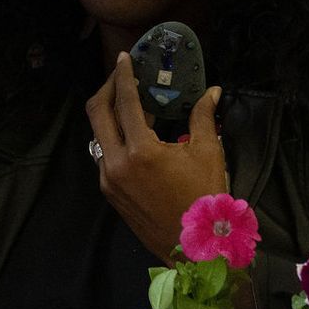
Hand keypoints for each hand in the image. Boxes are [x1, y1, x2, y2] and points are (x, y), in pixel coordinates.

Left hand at [86, 55, 227, 262]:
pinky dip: (115, 136)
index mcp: (139, 151)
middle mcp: (115, 163)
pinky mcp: (109, 192)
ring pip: (98, 134)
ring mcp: (108, 179)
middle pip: (98, 112)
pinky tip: (134, 132)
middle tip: (123, 74)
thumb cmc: (204, 199)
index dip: (124, 75)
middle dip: (109, 87)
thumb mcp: (207, 153)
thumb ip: (203, 117)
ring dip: (110, 113)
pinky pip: (104, 154)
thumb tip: (211, 91)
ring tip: (131, 101)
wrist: (196, 250)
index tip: (124, 57)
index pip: (124, 102)